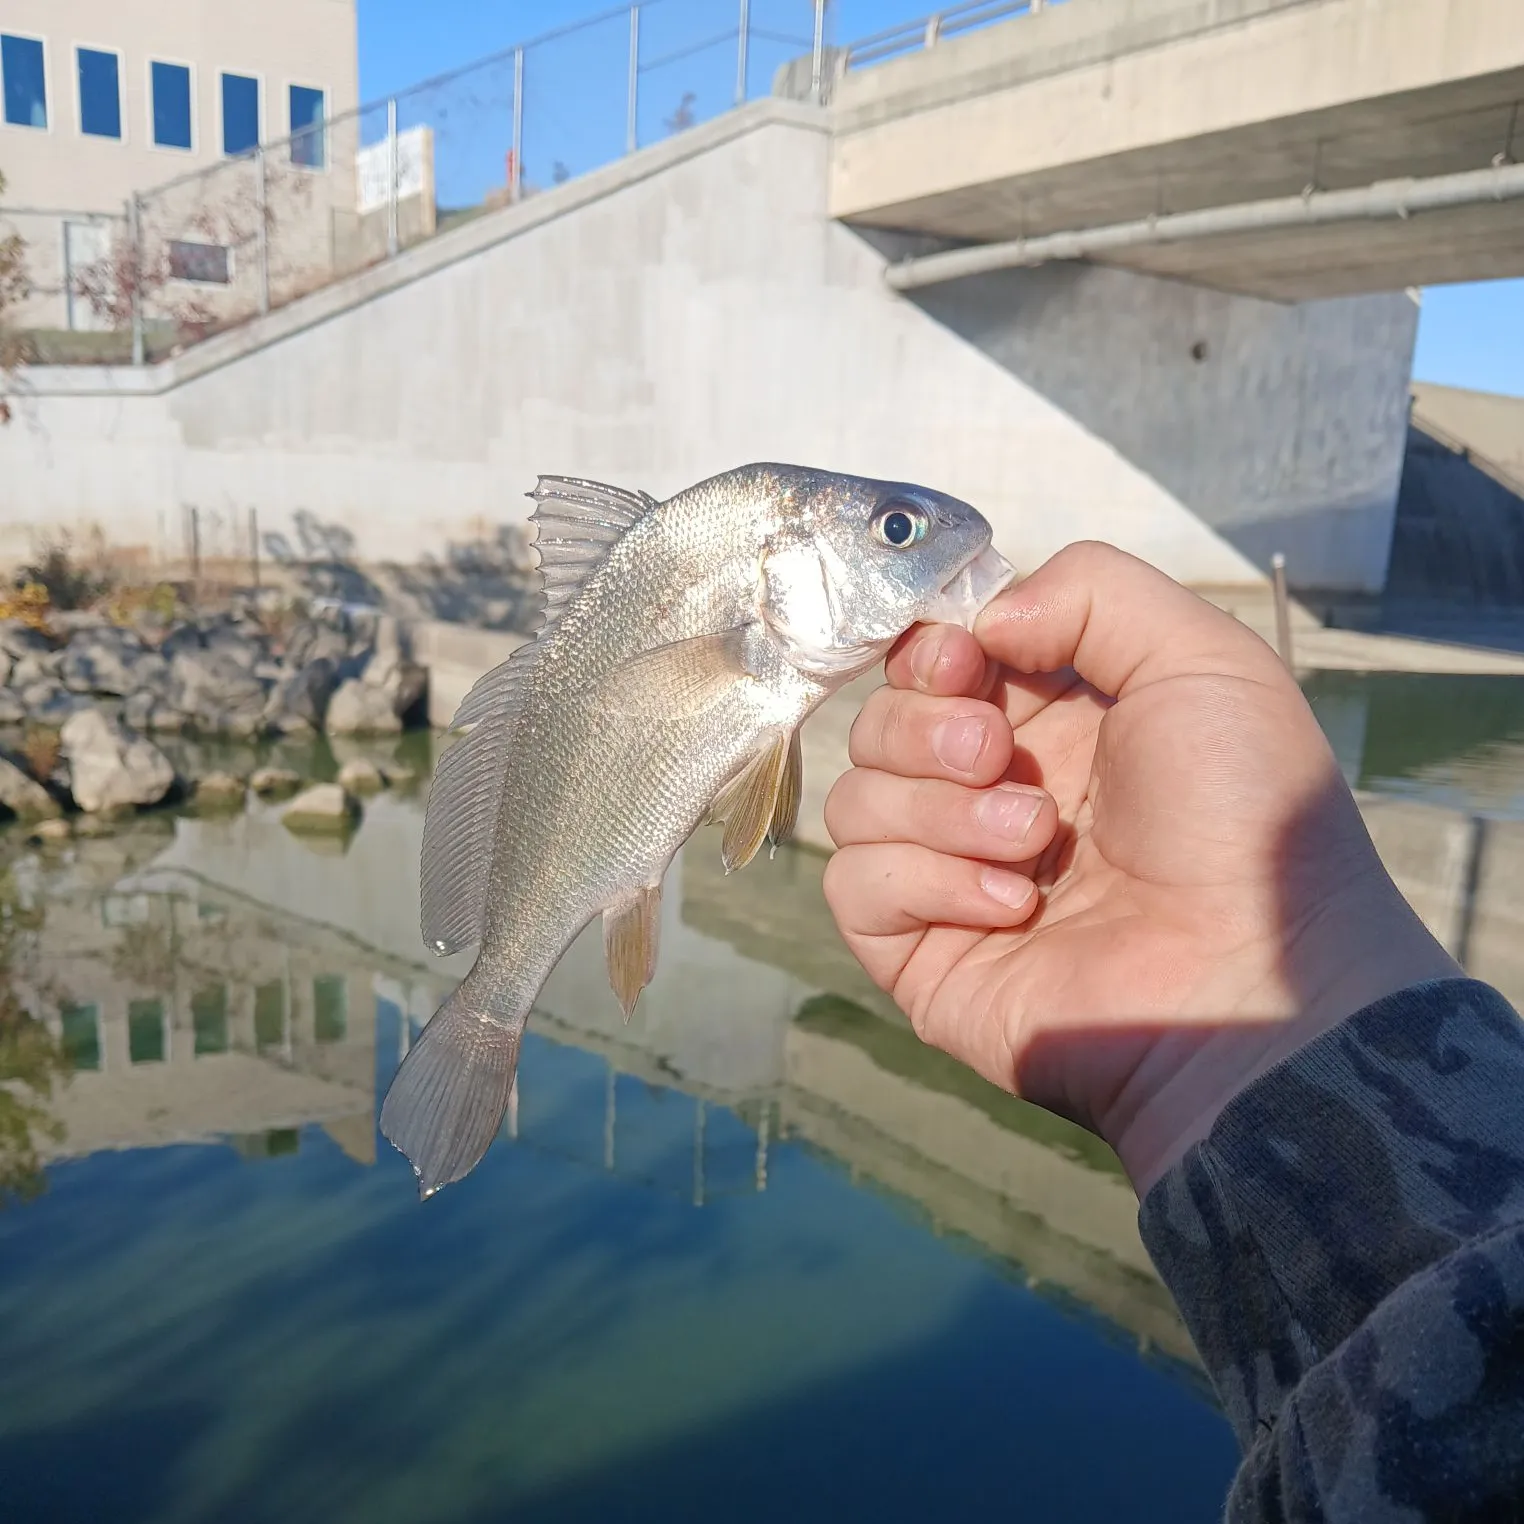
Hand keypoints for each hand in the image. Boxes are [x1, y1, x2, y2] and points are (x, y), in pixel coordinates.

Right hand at [823, 542, 1460, 1193]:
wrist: (1248, 981)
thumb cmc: (1242, 819)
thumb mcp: (1203, 659)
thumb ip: (1093, 590)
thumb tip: (980, 623)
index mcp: (1050, 722)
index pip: (931, 662)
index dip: (929, 650)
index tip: (965, 662)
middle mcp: (990, 792)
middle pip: (877, 723)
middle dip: (925, 728)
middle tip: (997, 757)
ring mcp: (950, 876)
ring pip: (855, 800)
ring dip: (940, 812)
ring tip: (1034, 843)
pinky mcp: (921, 953)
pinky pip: (854, 887)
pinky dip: (924, 882)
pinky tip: (1013, 906)